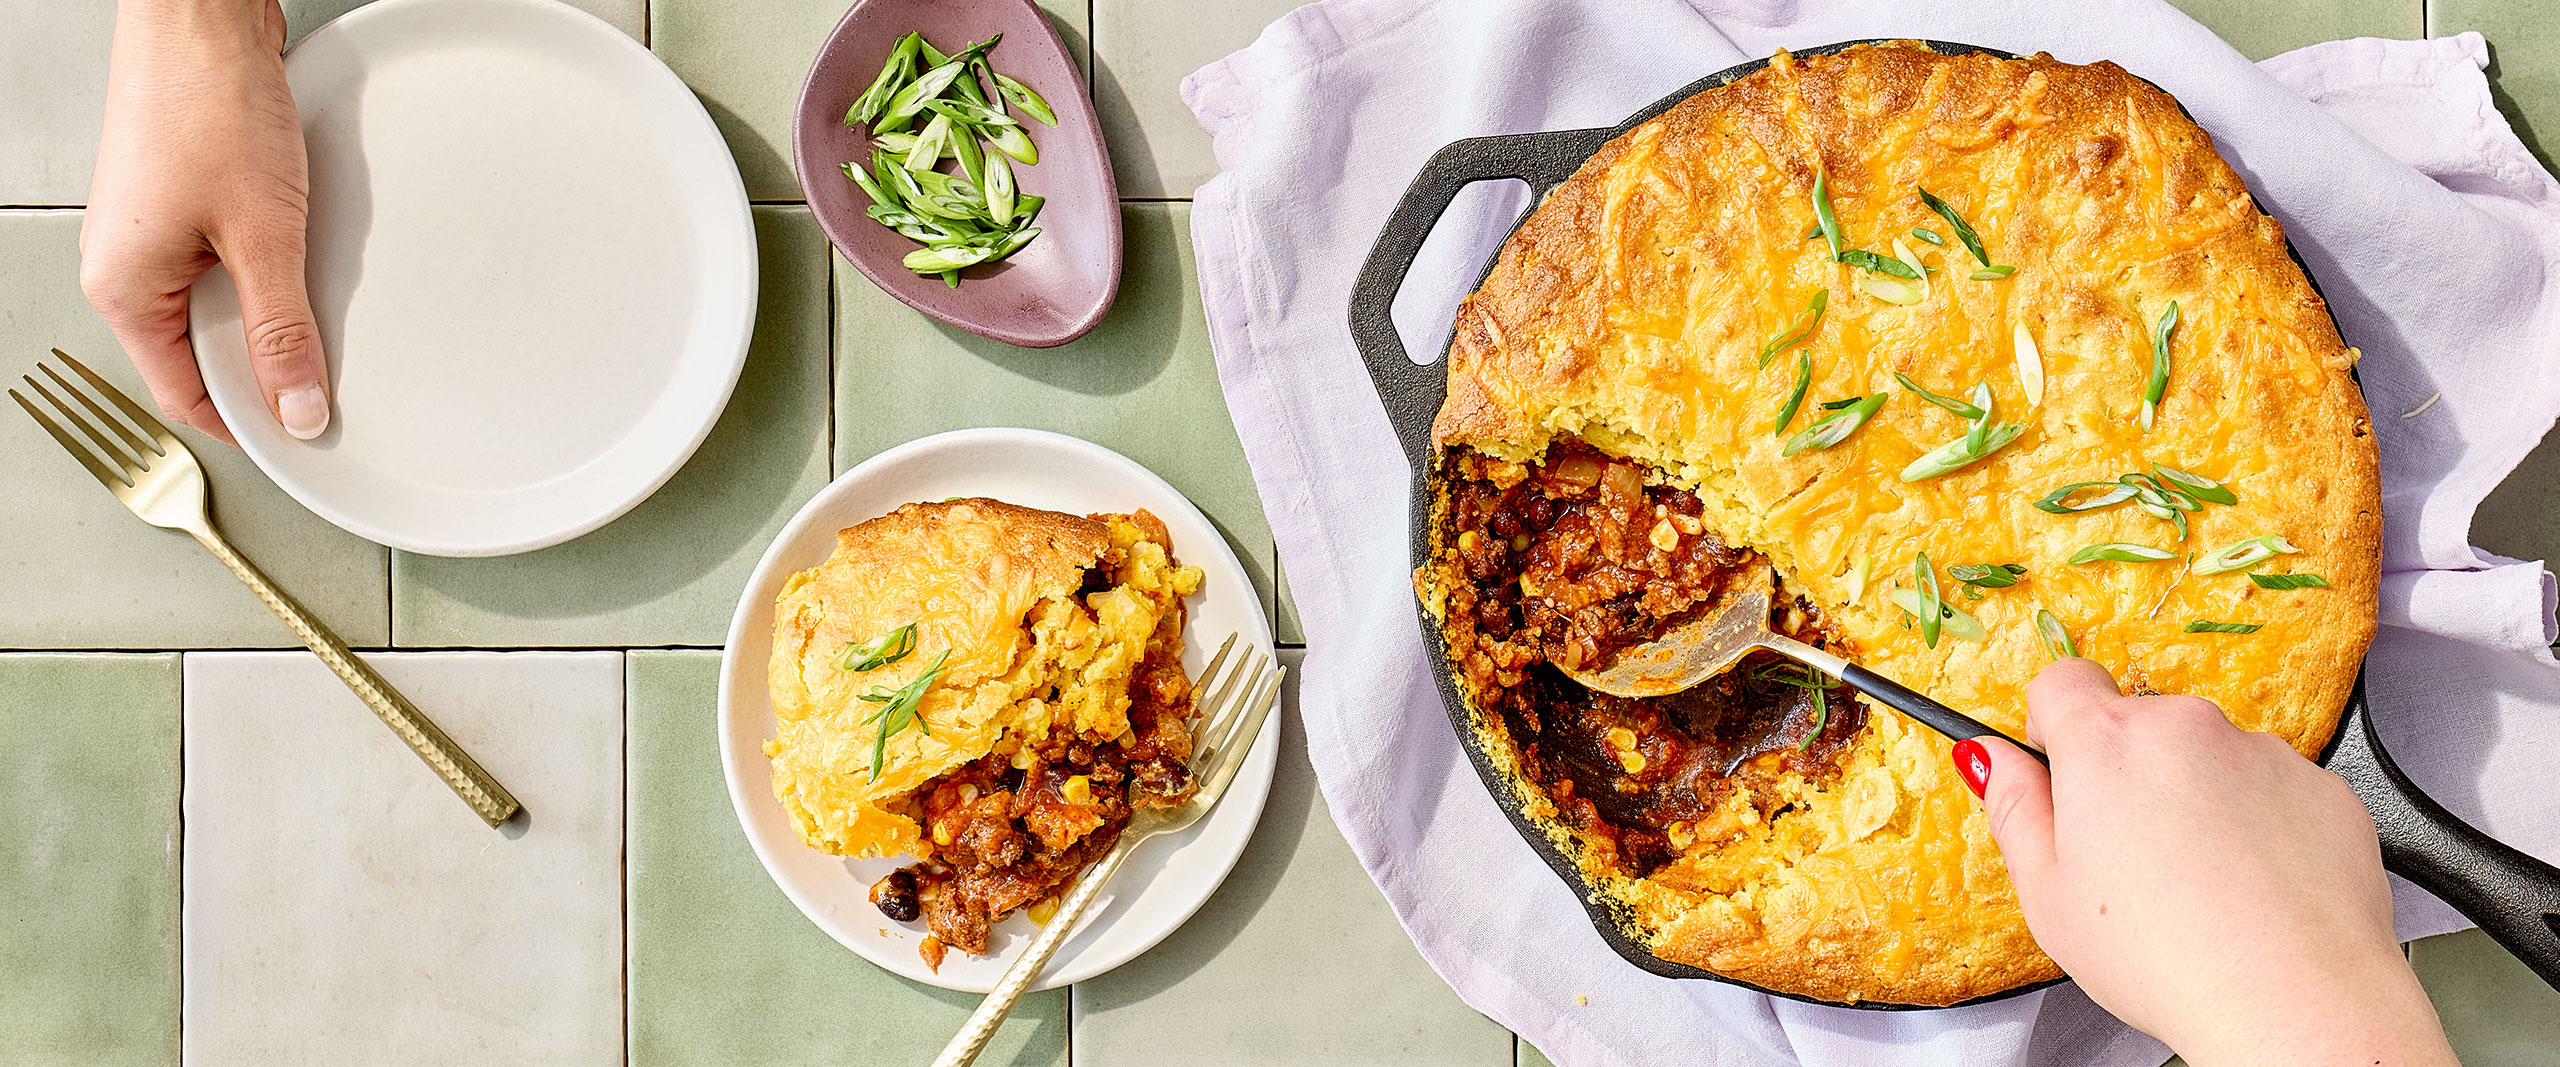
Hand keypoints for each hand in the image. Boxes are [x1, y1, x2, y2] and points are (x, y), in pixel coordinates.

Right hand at [81, 0, 326, 444]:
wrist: (201, 18)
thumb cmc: (207, 105)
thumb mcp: (261, 237)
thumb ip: (281, 329)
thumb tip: (297, 408)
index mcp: (125, 291)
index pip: (185, 396)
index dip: (250, 423)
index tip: (308, 434)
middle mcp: (127, 267)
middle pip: (204, 354)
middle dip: (267, 362)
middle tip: (332, 368)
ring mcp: (155, 233)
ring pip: (222, 306)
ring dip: (273, 308)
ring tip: (317, 294)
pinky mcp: (186, 201)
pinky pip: (230, 261)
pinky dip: (270, 267)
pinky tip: (305, 253)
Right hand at [1958, 659, 2455, 1066]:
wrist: (2294, 1000)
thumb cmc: (2165, 958)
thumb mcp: (2048, 895)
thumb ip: (2012, 808)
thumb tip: (1987, 758)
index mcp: (2107, 745)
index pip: (2063, 681)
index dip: (2054, 725)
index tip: (2063, 773)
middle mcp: (2188, 729)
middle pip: (2138, 724)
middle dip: (2128, 774)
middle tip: (2130, 857)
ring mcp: (2263, 754)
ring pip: (2207, 757)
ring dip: (2196, 797)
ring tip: (2198, 883)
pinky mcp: (2322, 788)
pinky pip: (2270, 788)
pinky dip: (2257, 823)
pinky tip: (2250, 887)